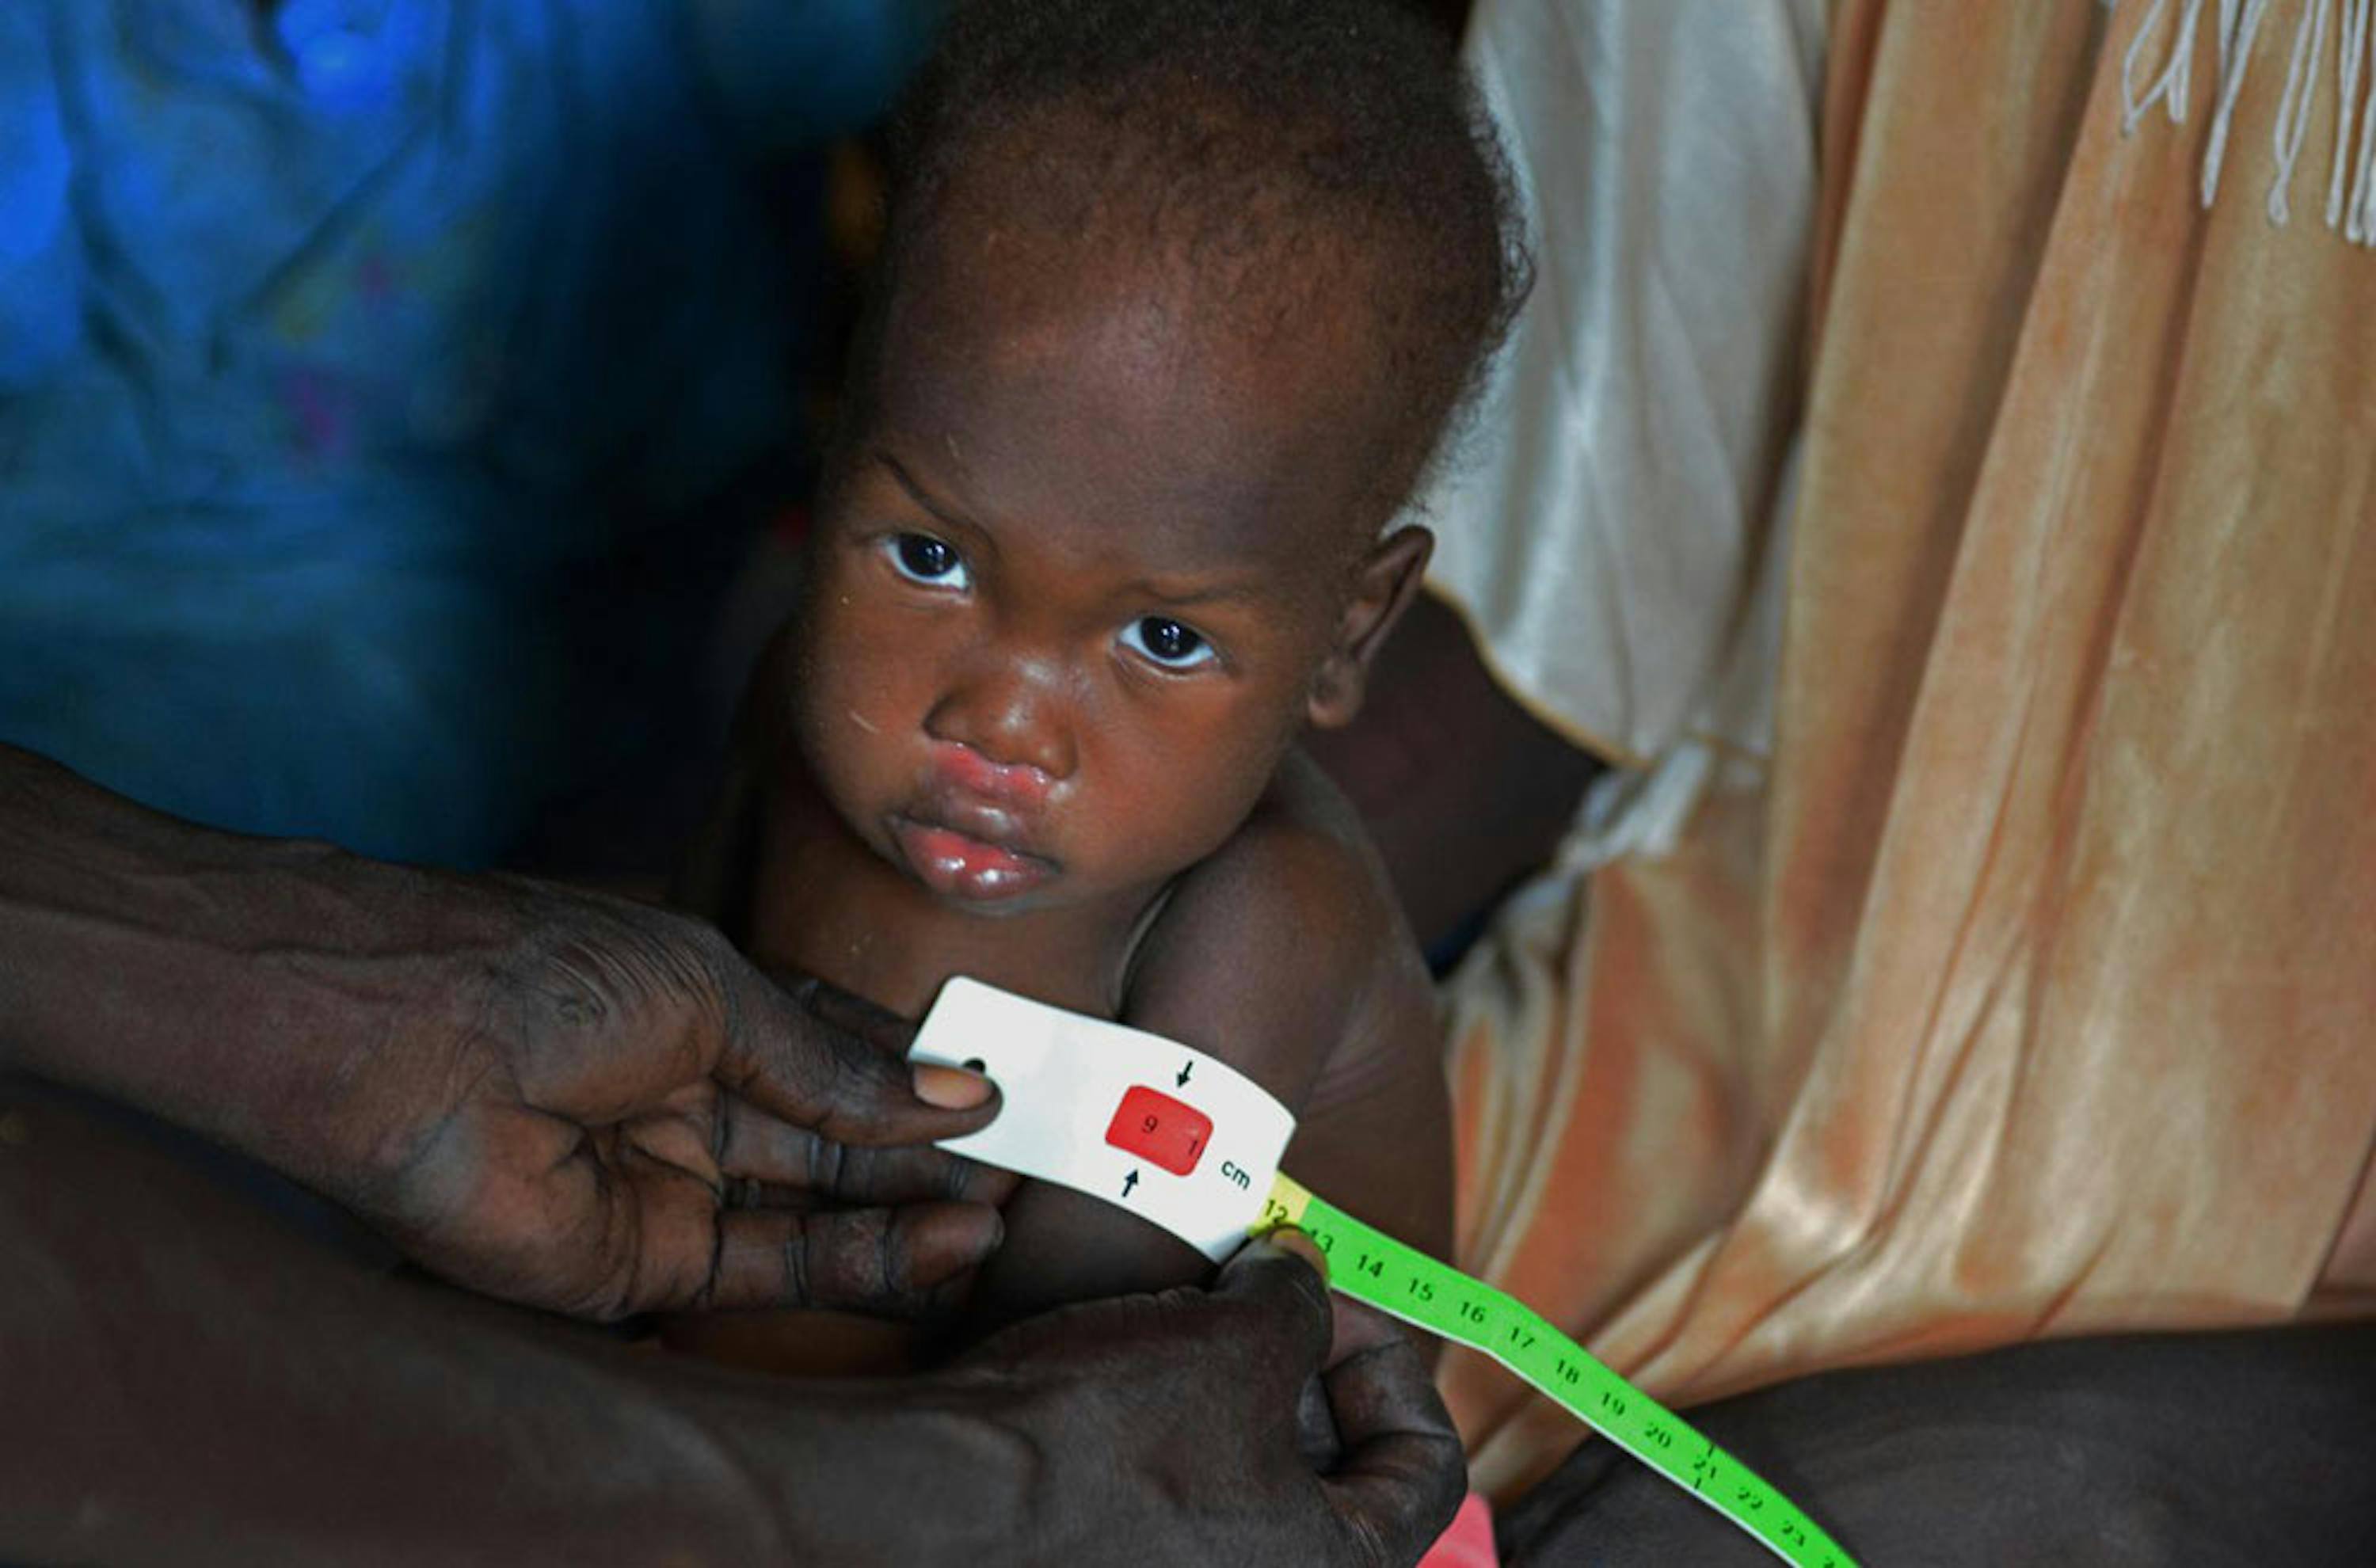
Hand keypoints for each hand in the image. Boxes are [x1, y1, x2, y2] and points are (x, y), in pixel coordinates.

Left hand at [326, 876, 1014, 1319]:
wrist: (403, 1043)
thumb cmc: (545, 974)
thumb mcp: (717, 993)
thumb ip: (834, 1069)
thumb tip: (951, 1094)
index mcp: (704, 1010)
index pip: (834, 1051)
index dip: (915, 1073)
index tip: (997, 1088)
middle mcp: (691, 1099)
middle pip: (833, 1141)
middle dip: (926, 1154)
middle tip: (1023, 1164)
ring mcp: (669, 1183)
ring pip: (815, 1214)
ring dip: (908, 1216)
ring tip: (996, 1214)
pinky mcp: (643, 1264)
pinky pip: (770, 1271)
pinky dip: (862, 1262)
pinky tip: (939, 1239)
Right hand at [944, 1232, 1464, 1565]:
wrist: (935, 1493)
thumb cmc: (1102, 1433)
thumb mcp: (1240, 1337)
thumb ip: (1303, 1302)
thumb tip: (1306, 1276)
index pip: (1427, 1471)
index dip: (1389, 1363)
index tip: (1328, 1303)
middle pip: (1335, 1471)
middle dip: (1303, 1365)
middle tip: (1257, 1290)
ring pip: (1251, 1475)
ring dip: (1236, 1385)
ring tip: (1187, 1316)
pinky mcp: (1115, 1561)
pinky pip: (1178, 1491)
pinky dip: (1177, 1421)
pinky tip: (1130, 1360)